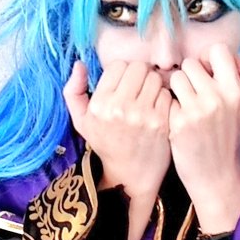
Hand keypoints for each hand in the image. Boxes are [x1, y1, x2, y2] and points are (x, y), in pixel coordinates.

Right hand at [63, 60, 172, 197]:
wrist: (130, 174)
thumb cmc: (105, 143)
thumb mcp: (81, 121)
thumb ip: (73, 91)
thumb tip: (79, 64)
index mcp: (99, 105)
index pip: (118, 65)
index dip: (122, 72)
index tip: (124, 85)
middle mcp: (119, 108)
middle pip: (138, 67)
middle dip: (139, 75)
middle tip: (138, 89)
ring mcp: (141, 115)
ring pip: (154, 78)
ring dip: (153, 86)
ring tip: (148, 99)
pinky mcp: (160, 122)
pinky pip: (166, 94)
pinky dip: (164, 99)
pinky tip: (157, 110)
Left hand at [168, 44, 239, 226]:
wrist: (217, 178)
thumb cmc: (231, 140)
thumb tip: (228, 57)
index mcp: (236, 91)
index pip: (218, 49)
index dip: (209, 59)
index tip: (207, 74)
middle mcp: (217, 97)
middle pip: (191, 63)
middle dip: (190, 76)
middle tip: (194, 94)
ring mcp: (196, 110)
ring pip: (175, 78)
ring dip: (177, 90)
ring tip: (185, 107)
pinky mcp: (178, 123)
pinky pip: (167, 99)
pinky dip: (170, 108)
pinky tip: (178, 122)